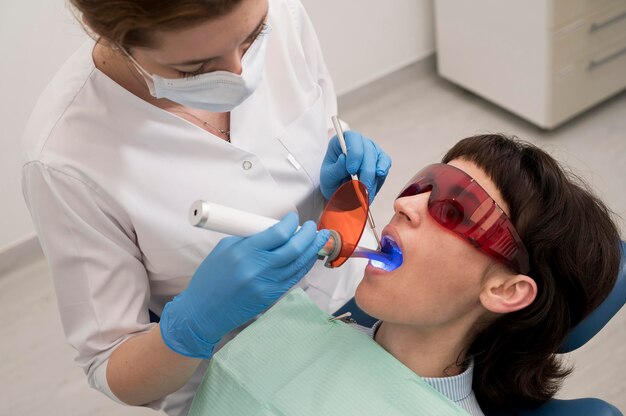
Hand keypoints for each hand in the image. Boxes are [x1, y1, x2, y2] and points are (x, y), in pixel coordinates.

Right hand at [159, 212, 329, 358]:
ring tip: (320, 238)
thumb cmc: (211, 277)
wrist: (203, 311)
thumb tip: (273, 229)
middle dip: (307, 234)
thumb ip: (249, 239)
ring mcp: (266, 285)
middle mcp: (258, 269)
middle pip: (293, 248)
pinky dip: (304, 265)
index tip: (293, 217)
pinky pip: (293, 278)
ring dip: (311, 249)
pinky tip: (310, 256)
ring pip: (298, 263)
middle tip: (312, 226)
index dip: (290, 223)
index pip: (277, 233)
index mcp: (244, 252)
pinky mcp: (271, 297)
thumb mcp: (225, 249)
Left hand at [320, 130, 391, 203]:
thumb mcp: (327, 177)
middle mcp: (359, 142)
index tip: (351, 170)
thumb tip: (344, 158)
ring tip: (366, 192)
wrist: (337, 190)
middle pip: (368, 150)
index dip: (354, 153)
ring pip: (378, 158)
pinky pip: (386, 163)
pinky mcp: (380, 159)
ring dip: (373, 177)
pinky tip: (377, 182)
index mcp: (342, 140)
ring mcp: (371, 149)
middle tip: (361, 187)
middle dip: (366, 171)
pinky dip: (382, 174)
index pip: (352, 138)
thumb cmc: (331, 180)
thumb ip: (336, 169)